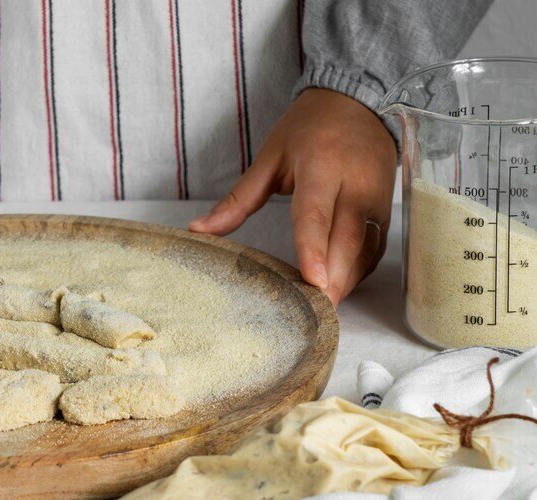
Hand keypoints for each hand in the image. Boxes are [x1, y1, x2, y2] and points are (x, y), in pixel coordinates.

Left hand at [189, 88, 396, 305]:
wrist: (361, 101)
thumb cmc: (310, 128)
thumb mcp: (270, 157)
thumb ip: (238, 199)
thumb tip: (198, 230)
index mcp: (322, 167)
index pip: (317, 215)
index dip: (314, 249)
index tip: (312, 281)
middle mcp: (356, 185)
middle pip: (348, 240)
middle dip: (334, 280)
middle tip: (315, 313)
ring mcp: (377, 200)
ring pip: (366, 250)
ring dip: (347, 282)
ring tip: (324, 310)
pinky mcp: (387, 211)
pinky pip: (374, 250)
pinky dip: (358, 273)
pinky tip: (338, 289)